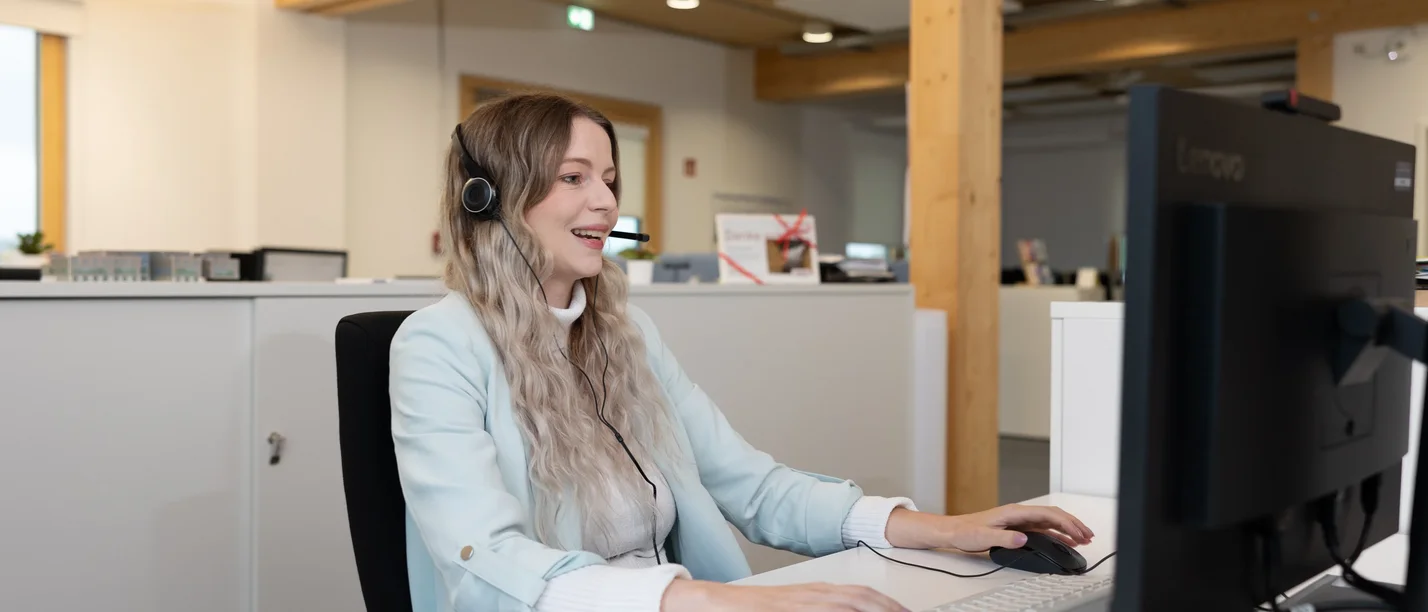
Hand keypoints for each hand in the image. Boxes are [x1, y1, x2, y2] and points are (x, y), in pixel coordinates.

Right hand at [662, 579, 908, 611]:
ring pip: (848, 604)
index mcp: (818, 592)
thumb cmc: (757, 610)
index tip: (904, 611)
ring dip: (873, 608)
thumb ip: (820, 608)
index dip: (887, 603)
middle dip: (889, 607)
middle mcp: (814, 594)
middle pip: (862, 598)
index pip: (862, 595)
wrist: (720, 604)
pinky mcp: (790, 610)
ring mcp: (803, 602)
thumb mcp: (795, 608)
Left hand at [884, 503, 1094, 552]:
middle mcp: (1019, 514)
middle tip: (1088, 535)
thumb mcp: (984, 536)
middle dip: (1073, 524)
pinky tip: (1064, 541)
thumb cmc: (965, 531)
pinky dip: (1057, 534)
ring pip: (1050, 522)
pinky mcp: (1017, 528)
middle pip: (1053, 515)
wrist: (953, 531)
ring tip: (1083, 539)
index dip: (1066, 522)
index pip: (1047, 514)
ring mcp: (1019, 520)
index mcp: (1014, 512)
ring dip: (1067, 529)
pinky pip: (1043, 529)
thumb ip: (1005, 538)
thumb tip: (1023, 538)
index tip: (1079, 532)